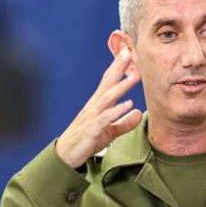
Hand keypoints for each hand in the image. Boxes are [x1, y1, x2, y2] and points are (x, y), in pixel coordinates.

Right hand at [55, 48, 142, 168]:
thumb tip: (138, 112)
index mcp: (99, 104)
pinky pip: (105, 118)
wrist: (67, 155)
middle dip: (118, 67)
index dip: (118, 66)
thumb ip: (124, 122)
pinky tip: (128, 104)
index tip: (128, 51)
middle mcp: (95, 106)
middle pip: (108, 82)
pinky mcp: (92, 129)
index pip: (109, 80)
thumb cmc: (88, 139)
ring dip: (121, 86)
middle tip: (129, 51)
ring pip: (108, 97)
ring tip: (135, 76)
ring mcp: (93, 116)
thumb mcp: (110, 131)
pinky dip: (117, 111)